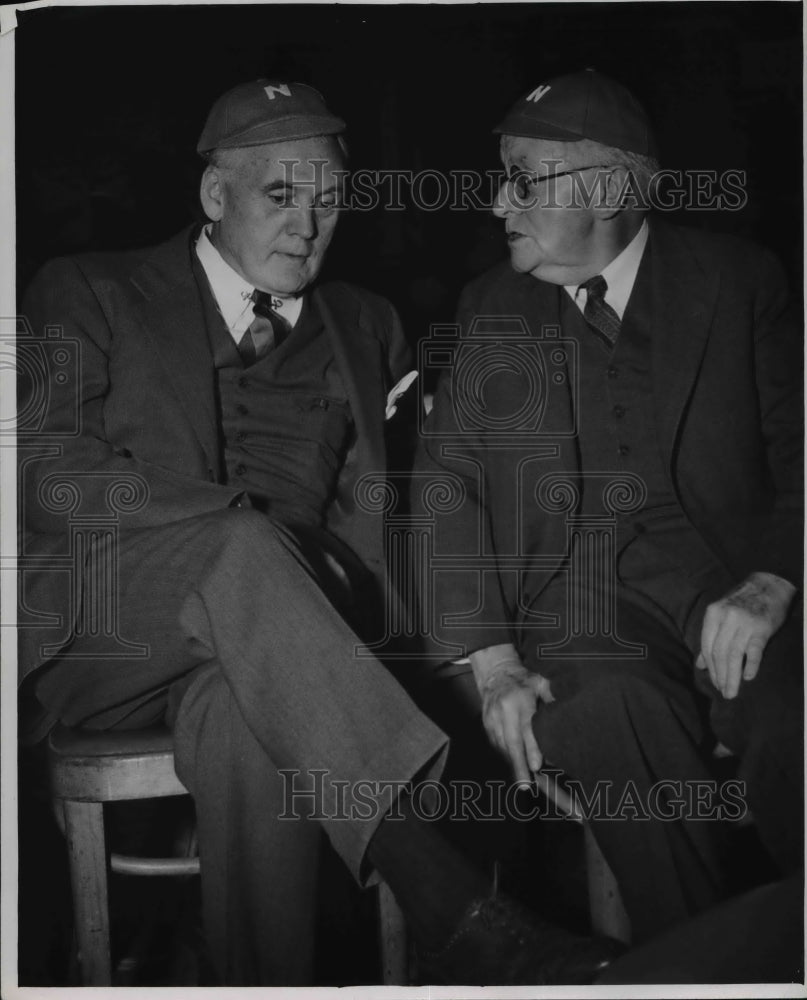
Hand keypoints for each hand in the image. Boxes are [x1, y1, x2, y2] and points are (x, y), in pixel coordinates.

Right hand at [469, 644, 553, 787]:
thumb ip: (553, 696)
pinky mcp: (486, 724)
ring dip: (513, 764)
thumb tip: (568, 713)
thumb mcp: (540, 682)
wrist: (495, 674)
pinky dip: (505, 756)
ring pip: (503, 746)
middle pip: (512, 742)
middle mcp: (503, 710)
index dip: (532, 747)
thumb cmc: (524, 681)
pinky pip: (496, 744)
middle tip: (525, 785)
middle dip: (518, 765)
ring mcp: (492, 718)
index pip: (526, 727)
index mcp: (520, 699)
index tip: (537, 765)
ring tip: (522, 781)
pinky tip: (514, 765)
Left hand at [696, 571, 795, 698]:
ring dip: (732, 676)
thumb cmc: (742, 602)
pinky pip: (754, 651)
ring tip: (732, 691)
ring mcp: (744, 623)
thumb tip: (699, 665)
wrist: (769, 585)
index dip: (710, 667)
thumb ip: (710, 638)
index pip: (707, 646)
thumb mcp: (721, 615)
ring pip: (733, 655)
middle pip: (719, 653)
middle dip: (720, 676)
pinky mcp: (761, 628)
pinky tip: (748, 677)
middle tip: (724, 692)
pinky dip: (750, 665)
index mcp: (713, 614)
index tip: (714, 683)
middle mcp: (727, 618)